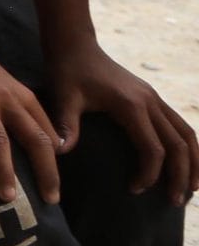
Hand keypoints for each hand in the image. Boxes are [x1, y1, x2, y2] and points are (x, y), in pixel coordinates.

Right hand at [0, 37, 63, 203]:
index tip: (54, 190)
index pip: (48, 135)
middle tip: (49, 200)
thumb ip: (25, 113)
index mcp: (23, 99)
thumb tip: (45, 146)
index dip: (55, 164)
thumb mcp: (9, 87)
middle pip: (33, 140)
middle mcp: (6, 101)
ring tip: (7, 196)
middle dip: (45, 172)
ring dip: (4, 170)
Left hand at [45, 38, 197, 204]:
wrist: (74, 43)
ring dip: (193, 162)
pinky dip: (188, 146)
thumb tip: (59, 153)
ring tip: (192, 189)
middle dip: (180, 175)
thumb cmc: (67, 71)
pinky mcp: (152, 97)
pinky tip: (185, 163)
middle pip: (179, 145)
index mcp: (131, 105)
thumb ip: (65, 125)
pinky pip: (180, 125)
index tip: (134, 190)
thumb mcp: (63, 97)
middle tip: (174, 202)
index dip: (149, 173)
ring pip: (187, 134)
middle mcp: (150, 101)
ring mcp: (154, 98)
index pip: (153, 149)